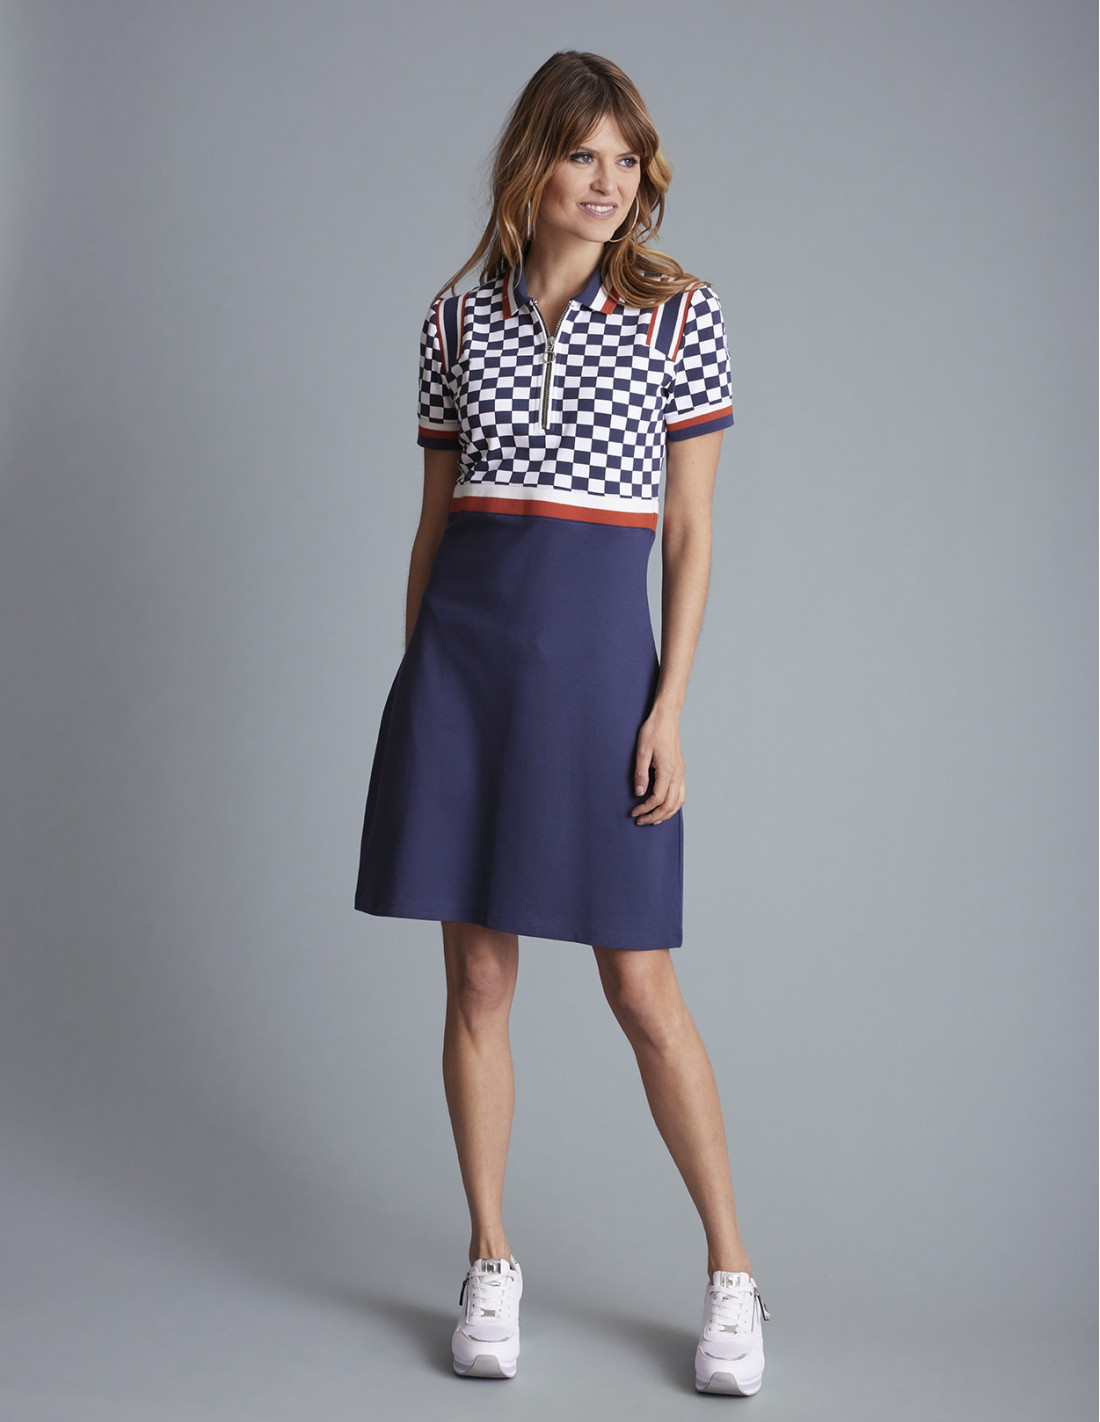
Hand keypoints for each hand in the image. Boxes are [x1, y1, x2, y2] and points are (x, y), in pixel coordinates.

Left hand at [630, 710, 685, 824]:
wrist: (667, 718)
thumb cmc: (653, 732)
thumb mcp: (641, 752)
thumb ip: (640, 774)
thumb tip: (639, 793)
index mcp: (668, 771)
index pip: (657, 799)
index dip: (645, 809)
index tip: (634, 813)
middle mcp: (678, 774)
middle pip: (670, 805)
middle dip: (656, 817)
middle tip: (641, 821)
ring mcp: (681, 773)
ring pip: (679, 801)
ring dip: (667, 813)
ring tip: (653, 819)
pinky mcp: (681, 770)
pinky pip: (682, 793)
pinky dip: (674, 804)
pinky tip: (665, 806)